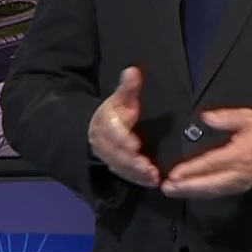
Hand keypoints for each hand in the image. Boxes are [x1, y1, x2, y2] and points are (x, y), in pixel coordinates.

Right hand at [89, 66, 160, 187]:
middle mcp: (103, 142)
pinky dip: (137, 179)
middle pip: (116, 154)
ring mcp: (108, 157)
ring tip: (153, 175)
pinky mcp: (116, 167)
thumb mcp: (122, 97)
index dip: (122, 139)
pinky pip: (125, 175)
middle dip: (131, 161)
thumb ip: (128, 87)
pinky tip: (151, 181)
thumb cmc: (115, 112)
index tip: (135, 143)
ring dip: (136, 173)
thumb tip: (133, 70)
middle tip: (148, 166)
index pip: (111, 132)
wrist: (98, 128)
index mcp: (104, 123)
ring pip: (120, 167)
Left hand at [161, 108, 251, 198]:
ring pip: (213, 191)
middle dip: (186, 187)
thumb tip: (205, 117)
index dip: (191, 169)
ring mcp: (240, 182)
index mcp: (239, 154)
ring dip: (192, 192)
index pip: (210, 163)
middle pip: (209, 183)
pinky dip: (203, 193)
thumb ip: (225, 117)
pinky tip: (191, 191)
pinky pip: (219, 192)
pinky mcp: (241, 186)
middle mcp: (238, 172)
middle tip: (167, 188)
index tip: (174, 173)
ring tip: (173, 191)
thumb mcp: (248, 117)